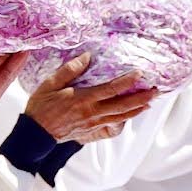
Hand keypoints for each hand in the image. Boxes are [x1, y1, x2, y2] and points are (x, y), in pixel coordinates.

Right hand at [22, 62, 160, 145]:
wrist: (36, 134)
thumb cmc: (42, 106)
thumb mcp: (50, 83)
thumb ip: (69, 70)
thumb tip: (87, 56)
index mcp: (83, 98)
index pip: (111, 89)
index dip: (127, 81)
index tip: (140, 74)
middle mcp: (92, 112)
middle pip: (123, 106)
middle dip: (141, 98)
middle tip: (156, 91)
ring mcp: (93, 123)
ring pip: (121, 117)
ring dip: (137, 109)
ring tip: (150, 102)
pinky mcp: (92, 131)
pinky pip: (112, 127)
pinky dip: (124, 121)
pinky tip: (129, 116)